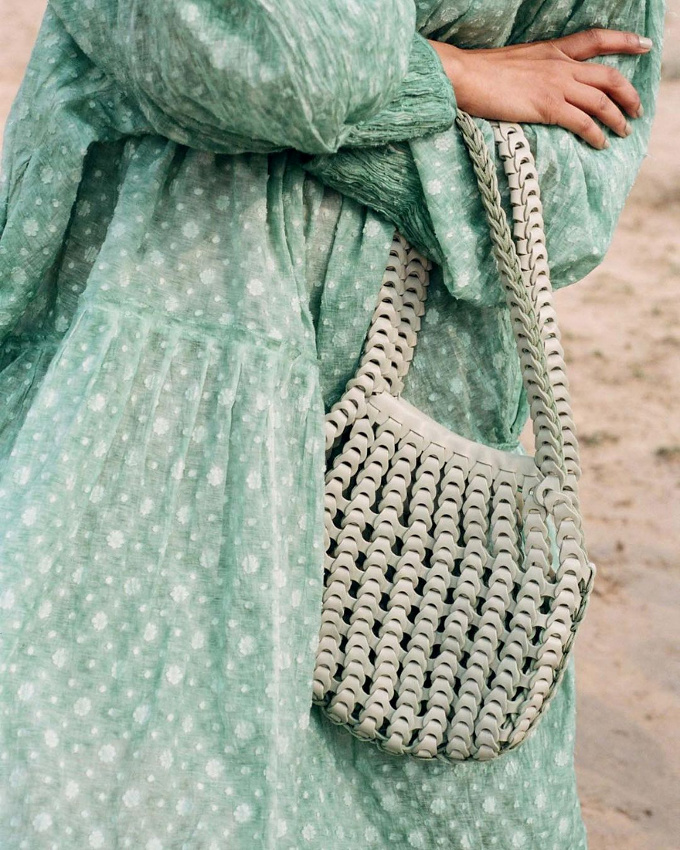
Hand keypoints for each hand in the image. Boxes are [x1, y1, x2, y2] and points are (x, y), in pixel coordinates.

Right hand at [428, 29, 651, 148]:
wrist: (466, 76)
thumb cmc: (481, 73)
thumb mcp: (514, 61)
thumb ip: (531, 69)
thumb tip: (534, 84)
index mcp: (552, 50)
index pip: (596, 39)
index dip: (624, 41)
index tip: (643, 46)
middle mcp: (561, 66)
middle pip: (608, 76)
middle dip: (628, 94)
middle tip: (636, 108)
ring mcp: (556, 86)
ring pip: (601, 101)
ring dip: (617, 119)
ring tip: (623, 132)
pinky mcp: (548, 107)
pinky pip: (583, 122)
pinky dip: (596, 134)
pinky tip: (601, 144)